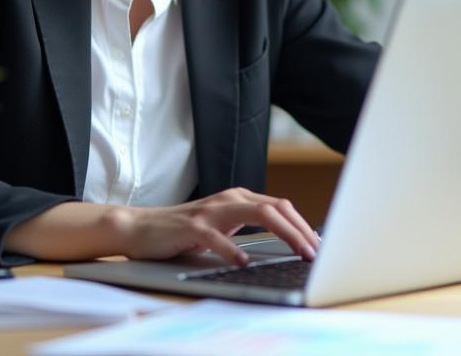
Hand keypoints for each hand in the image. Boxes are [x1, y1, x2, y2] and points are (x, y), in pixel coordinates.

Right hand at [105, 187, 319, 265]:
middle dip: (301, 230)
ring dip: (283, 234)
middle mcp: (228, 199)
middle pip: (275, 208)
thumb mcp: (222, 226)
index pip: (280, 207)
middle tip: (316, 252)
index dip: (303, 225)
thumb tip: (285, 243)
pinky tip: (244, 262)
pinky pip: (217, 237)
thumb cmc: (183, 230)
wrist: (140, 228)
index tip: (320, 245)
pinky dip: (233, 249)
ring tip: (298, 252)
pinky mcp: (191, 227)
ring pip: (256, 214)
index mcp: (238, 198)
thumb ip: (248, 227)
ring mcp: (210, 212)